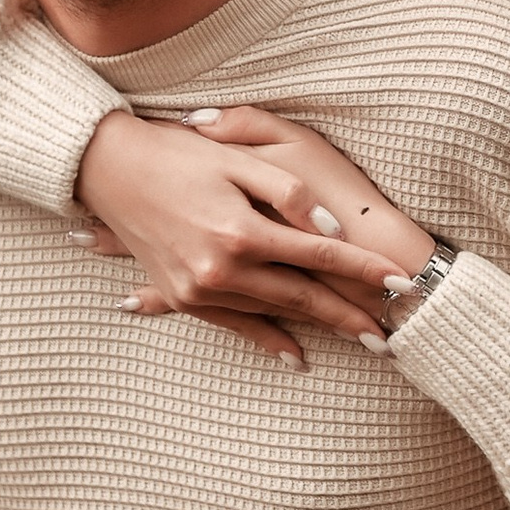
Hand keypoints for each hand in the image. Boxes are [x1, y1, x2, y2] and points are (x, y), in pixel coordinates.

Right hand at [70, 108, 415, 367]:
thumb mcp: (238, 156)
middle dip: (350, 315)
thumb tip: (328, 228)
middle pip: (302, 297)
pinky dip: (266, 341)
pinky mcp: (183, 297)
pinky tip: (294, 358)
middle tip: (392, 335)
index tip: (401, 282)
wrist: (108, 169)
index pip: (320, 253)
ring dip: (317, 329)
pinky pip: (234, 326)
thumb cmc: (177, 152)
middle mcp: (221, 268)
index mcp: (241, 230)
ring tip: (358, 340)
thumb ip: (288, 192)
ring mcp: (199, 289)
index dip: (363, 268)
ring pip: (273, 314)